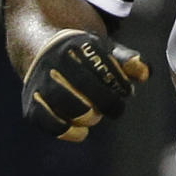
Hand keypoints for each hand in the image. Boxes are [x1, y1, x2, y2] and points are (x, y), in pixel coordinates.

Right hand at [22, 28, 149, 141]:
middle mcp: (55, 60)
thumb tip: (145, 74)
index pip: (104, 69)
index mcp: (76, 44)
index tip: (125, 91)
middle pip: (86, 88)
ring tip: (95, 116)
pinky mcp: (30, 101)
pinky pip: (45, 121)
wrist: (38, 45)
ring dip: (87, 116)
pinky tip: (80, 131)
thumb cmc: (80, 51)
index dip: (119, 84)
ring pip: (66, 104)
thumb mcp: (103, 47)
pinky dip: (65, 130)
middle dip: (106, 102)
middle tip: (114, 108)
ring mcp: (40, 81)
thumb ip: (126, 60)